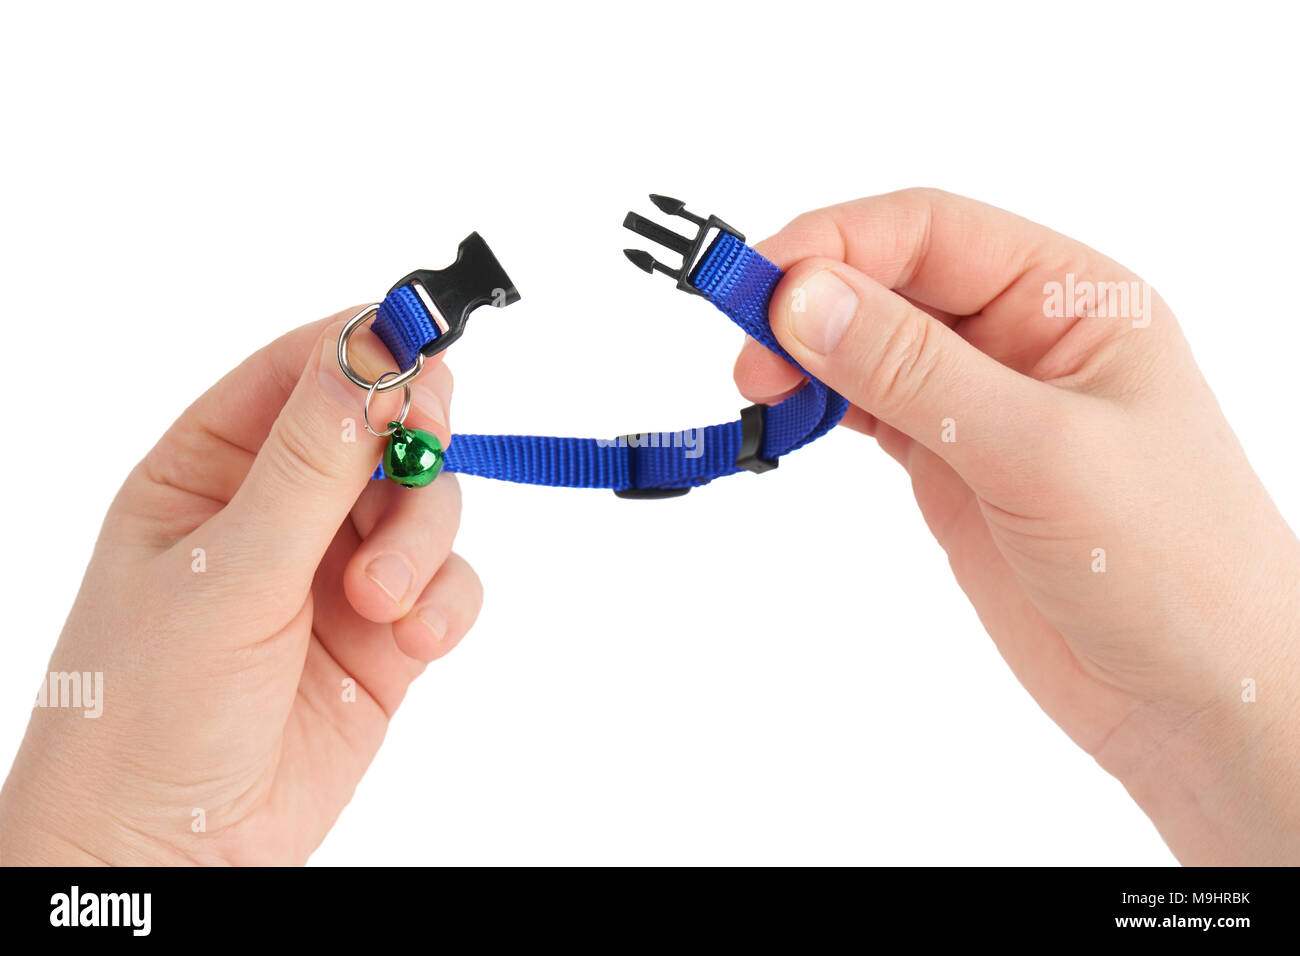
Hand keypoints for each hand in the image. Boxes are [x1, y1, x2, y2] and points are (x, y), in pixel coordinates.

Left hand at [0, 311, 480, 864]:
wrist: (170, 857)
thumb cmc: (146, 709)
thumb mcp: (227, 571)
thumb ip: (313, 463)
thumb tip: (374, 347)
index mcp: (209, 468)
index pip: (301, 370)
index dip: (367, 349)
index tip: (426, 345)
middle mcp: (278, 509)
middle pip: (384, 430)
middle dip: (411, 455)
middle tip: (420, 461)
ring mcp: (335, 571)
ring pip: (426, 505)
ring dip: (423, 545)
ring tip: (384, 604)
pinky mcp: (385, 634)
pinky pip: (447, 584)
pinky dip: (446, 605)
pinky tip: (413, 643)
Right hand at [735, 189, 1299, 863]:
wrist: (1199, 699)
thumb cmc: (1173, 564)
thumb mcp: (1040, 451)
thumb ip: (915, 371)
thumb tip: (803, 297)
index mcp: (1070, 299)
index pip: (930, 231)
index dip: (835, 244)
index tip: (758, 287)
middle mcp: (1022, 338)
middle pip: (890, 281)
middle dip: (809, 302)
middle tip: (746, 356)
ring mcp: (983, 406)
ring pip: (871, 346)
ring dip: (807, 356)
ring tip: (758, 391)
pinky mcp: (953, 468)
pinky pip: (870, 412)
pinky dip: (822, 408)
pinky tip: (791, 418)